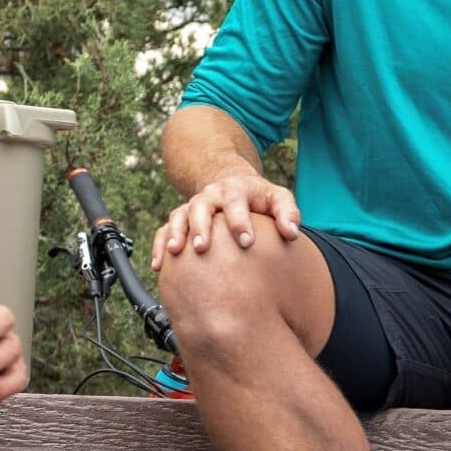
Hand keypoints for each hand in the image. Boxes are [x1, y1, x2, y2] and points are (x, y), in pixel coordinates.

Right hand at [151, 171, 299, 266]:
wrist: (232, 184)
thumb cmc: (259, 197)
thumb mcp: (277, 198)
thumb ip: (288, 213)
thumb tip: (292, 234)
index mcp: (235, 190)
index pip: (236, 202)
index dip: (239, 221)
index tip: (246, 242)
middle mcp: (210, 196)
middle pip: (201, 207)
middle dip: (200, 227)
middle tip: (202, 247)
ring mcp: (193, 206)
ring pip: (179, 216)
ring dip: (176, 234)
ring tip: (175, 252)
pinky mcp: (181, 218)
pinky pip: (164, 229)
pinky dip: (159, 245)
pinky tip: (158, 265)